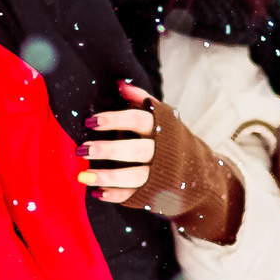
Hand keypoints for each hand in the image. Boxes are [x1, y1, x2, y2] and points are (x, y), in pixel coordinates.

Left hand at [81, 79, 158, 203]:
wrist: (197, 172)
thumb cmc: (169, 138)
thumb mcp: (161, 117)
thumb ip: (142, 100)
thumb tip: (120, 84)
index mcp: (163, 129)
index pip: (139, 120)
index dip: (115, 120)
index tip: (91, 122)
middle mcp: (162, 152)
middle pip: (136, 150)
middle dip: (108, 150)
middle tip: (81, 150)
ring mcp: (159, 175)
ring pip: (135, 176)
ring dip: (108, 176)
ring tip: (83, 176)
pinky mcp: (155, 194)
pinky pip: (135, 196)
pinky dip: (116, 195)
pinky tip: (97, 193)